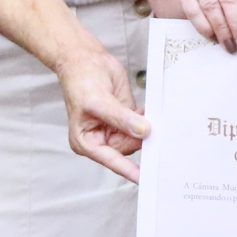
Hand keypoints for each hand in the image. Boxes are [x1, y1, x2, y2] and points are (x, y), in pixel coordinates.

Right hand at [55, 44, 150, 182]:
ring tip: (152, 119)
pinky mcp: (127, 117)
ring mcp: (115, 128)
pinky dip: (148, 119)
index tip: (143, 178)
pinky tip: (150, 112)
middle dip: (141, 141)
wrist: (85, 58)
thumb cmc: (81, 80)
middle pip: (128, 148)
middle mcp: (101, 138)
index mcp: (87, 142)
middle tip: (156, 135)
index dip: (127, 169)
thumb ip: (121, 118)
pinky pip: (142, 125)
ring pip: (138, 137)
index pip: (110, 159)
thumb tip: (142, 131)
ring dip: (147, 129)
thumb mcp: (99, 101)